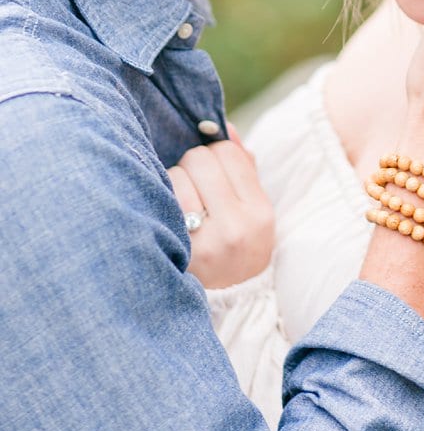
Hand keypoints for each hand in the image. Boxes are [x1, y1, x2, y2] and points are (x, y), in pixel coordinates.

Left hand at [168, 129, 275, 288]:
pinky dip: (156, 200)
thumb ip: (242, 167)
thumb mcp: (252, 212)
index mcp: (260, 212)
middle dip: (191, 166)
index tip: (209, 171)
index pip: (229, 153)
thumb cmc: (235, 246)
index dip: (214, 154)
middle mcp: (236, 226)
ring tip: (178, 206)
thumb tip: (223, 126)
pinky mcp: (175, 252)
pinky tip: (162, 215)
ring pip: (175, 175)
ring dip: (172, 183)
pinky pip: (158, 200)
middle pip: (200, 159)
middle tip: (191, 187)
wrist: (223, 304)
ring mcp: (205, 242)